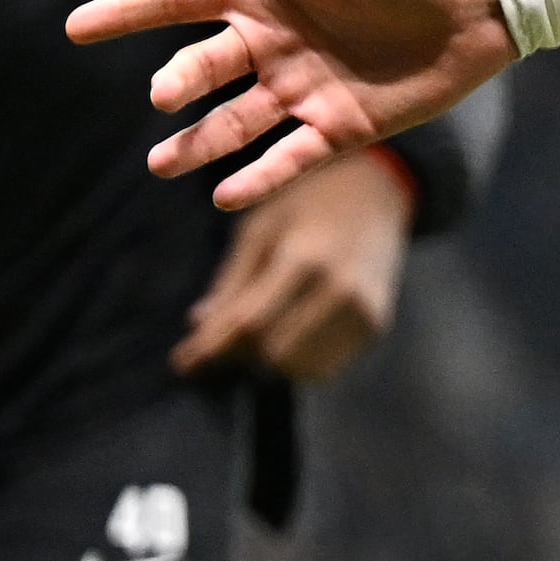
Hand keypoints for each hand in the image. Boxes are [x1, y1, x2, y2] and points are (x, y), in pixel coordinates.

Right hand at [69, 0, 514, 210]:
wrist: (477, 5)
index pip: (179, 2)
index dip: (127, 12)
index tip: (73, 27)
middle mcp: (273, 43)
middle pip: (205, 67)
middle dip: (178, 83)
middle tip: (161, 97)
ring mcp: (302, 88)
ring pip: (236, 122)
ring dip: (199, 145)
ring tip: (163, 165)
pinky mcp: (339, 127)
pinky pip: (289, 157)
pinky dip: (258, 178)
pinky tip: (225, 195)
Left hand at [172, 146, 413, 383]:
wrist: (377, 193)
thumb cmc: (307, 204)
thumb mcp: (261, 228)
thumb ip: (231, 281)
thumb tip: (196, 327)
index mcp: (304, 258)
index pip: (250, 323)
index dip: (211, 347)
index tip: (181, 362)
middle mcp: (340, 289)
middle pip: (272, 352)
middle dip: (238, 352)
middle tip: (219, 341)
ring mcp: (364, 310)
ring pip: (298, 368)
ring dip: (267, 360)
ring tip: (255, 333)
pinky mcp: (376, 324)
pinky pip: (324, 367)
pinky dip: (298, 360)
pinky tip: (289, 332)